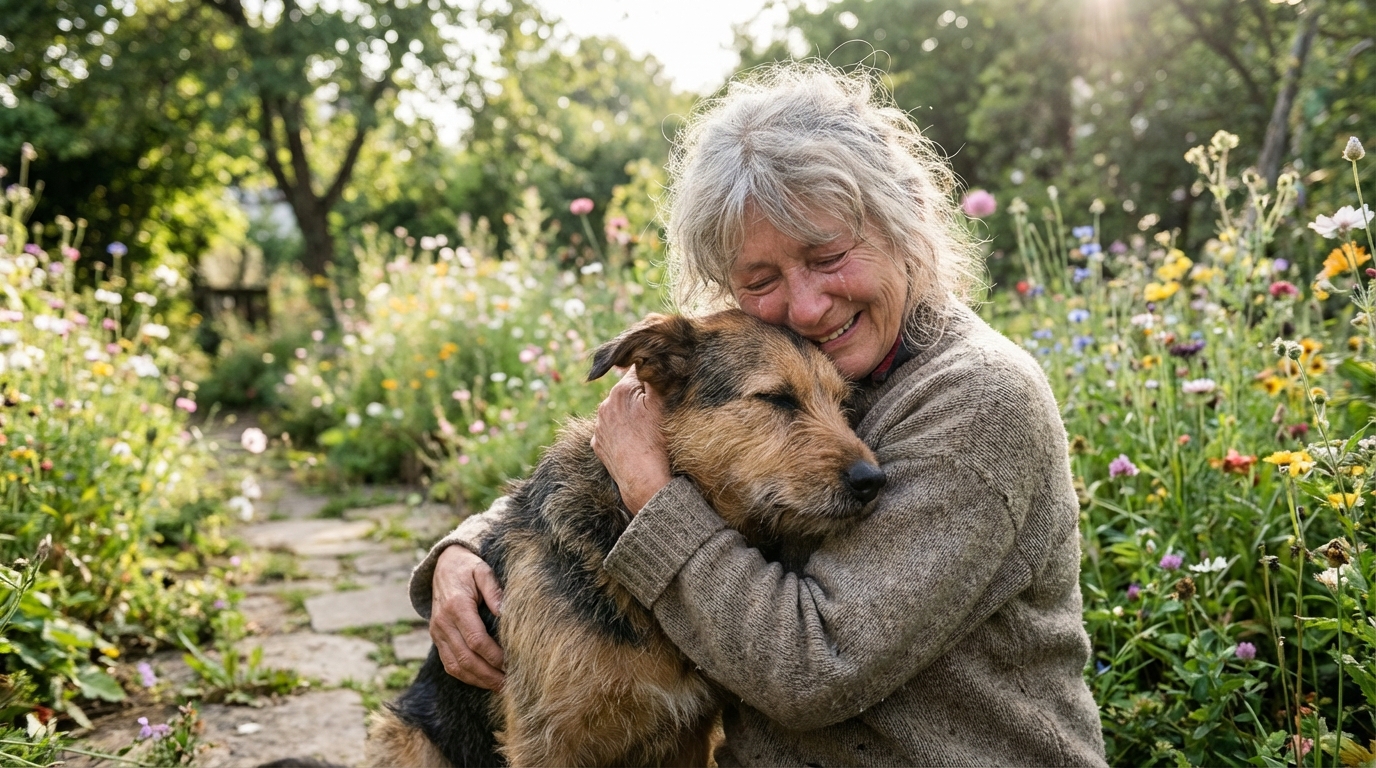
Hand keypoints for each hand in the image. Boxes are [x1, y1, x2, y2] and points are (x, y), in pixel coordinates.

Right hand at [429, 544, 504, 689]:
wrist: (442, 566)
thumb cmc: (468, 568)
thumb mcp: (482, 570)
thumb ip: (494, 589)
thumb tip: (505, 612)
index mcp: (456, 606)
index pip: (475, 639)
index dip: (493, 656)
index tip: (511, 664)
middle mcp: (443, 622)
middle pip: (465, 658)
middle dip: (488, 674)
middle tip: (509, 684)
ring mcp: (437, 632)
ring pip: (455, 665)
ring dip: (478, 679)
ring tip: (500, 687)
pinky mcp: (436, 638)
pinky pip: (449, 663)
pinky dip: (466, 675)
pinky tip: (483, 680)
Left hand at [591, 366, 671, 513]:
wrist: (643, 480)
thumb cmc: (657, 441)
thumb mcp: (662, 403)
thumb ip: (654, 376)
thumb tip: (650, 357)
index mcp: (621, 391)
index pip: (636, 371)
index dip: (650, 376)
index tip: (659, 385)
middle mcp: (605, 405)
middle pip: (626, 391)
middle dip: (638, 396)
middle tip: (655, 411)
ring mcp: (599, 426)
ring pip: (617, 411)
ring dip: (629, 415)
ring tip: (644, 430)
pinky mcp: (598, 445)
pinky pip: (610, 431)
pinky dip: (621, 433)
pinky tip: (633, 442)